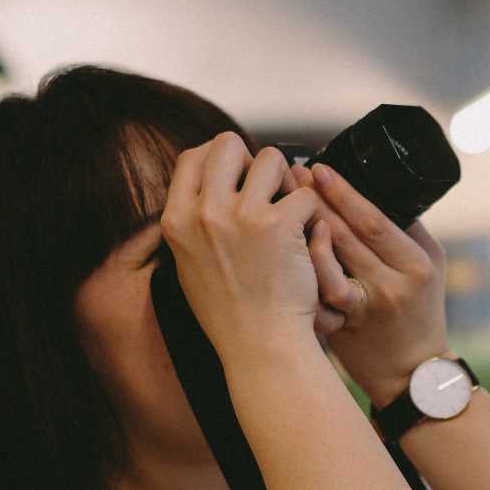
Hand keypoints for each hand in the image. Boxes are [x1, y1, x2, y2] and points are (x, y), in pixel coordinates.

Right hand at [160, 134, 332, 358]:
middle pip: (228, 144)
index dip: (219, 158)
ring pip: (272, 159)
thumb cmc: (229, 313)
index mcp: (176, 220)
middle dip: (253, 160)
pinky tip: (310, 235)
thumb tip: (207, 188)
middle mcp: (204, 213)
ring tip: (291, 210)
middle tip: (268, 189)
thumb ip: (192, 222)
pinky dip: (314, 212)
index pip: (191, 157)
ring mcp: (241, 216)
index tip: (237, 173)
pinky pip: (305, 194)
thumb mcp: (188, 264)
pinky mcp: (280, 225)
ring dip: (287, 180)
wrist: (259, 345)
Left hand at [294, 162, 450, 407]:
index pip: (375, 221)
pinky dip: (299, 275)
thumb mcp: (429, 266)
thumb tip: (374, 188)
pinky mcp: (341, 328)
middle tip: (291, 175)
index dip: (344, 193)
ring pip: (325, 267)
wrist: (411, 372)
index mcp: (415, 265)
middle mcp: (390, 287)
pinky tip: (284, 253)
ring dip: (301, 234)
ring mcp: (363, 310)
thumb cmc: (421, 311)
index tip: (320, 168)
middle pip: (345, 237)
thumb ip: (407, 230)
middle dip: (316, 201)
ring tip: (282, 207)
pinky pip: (315, 297)